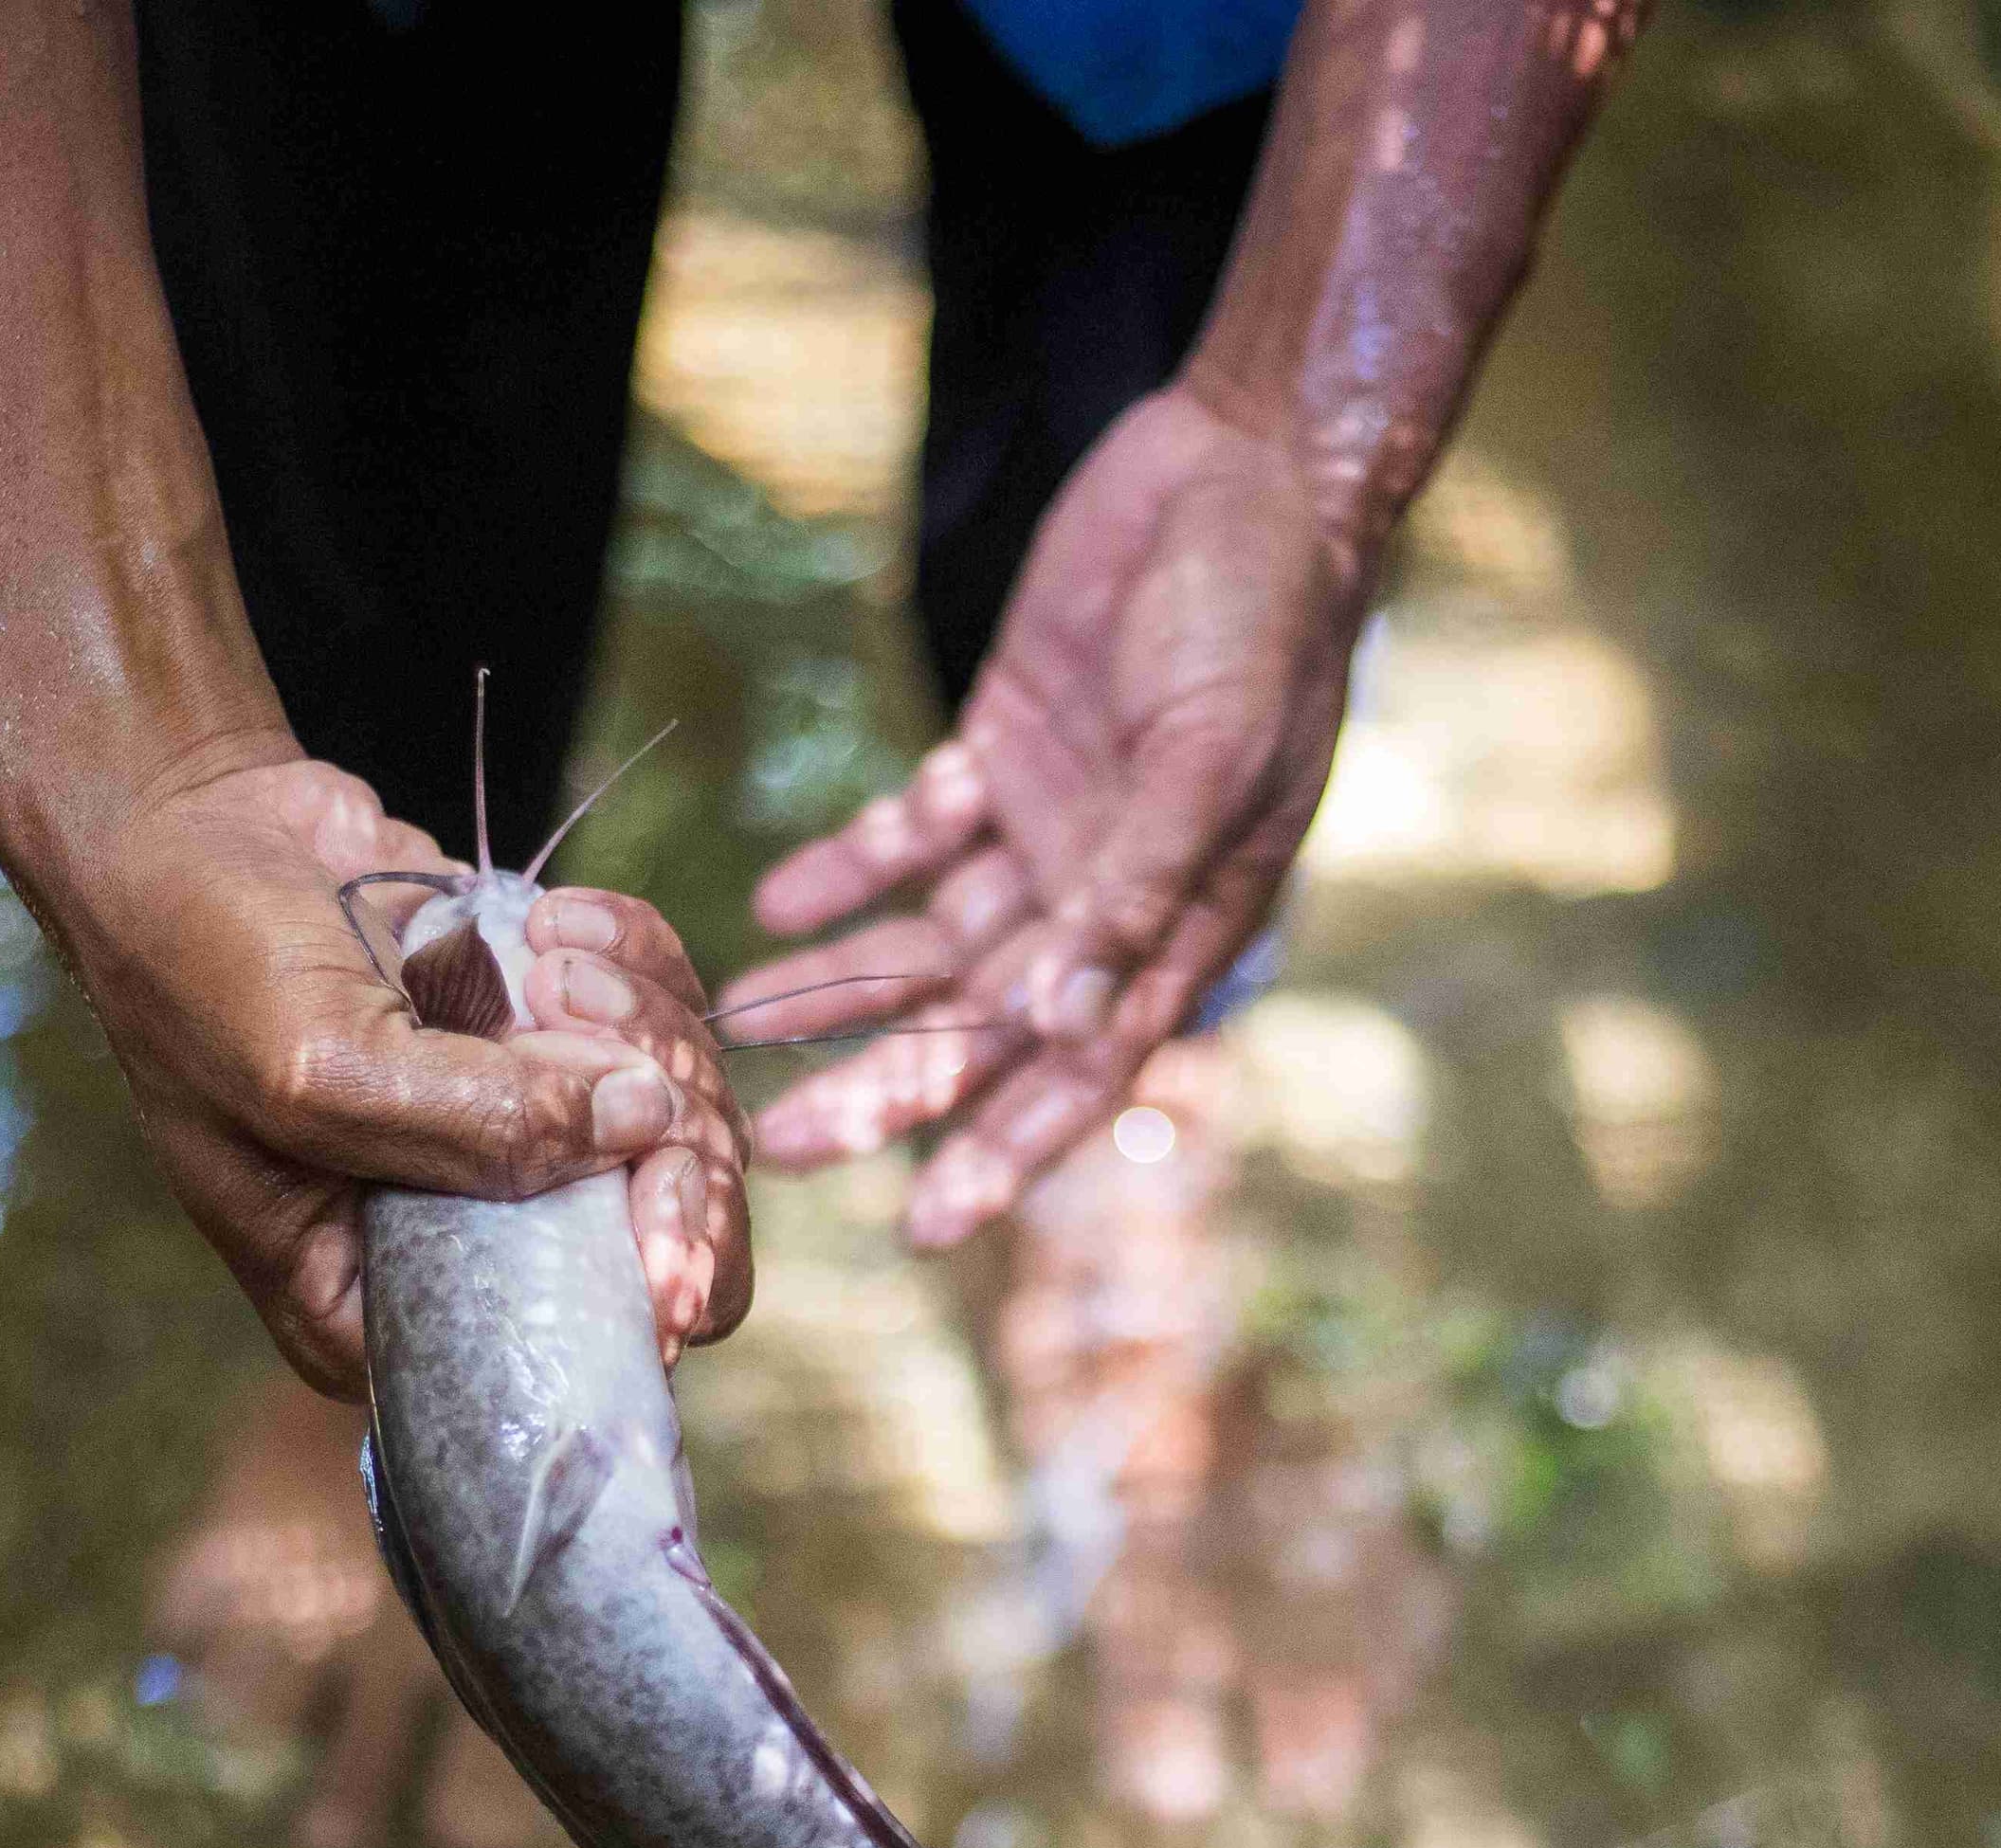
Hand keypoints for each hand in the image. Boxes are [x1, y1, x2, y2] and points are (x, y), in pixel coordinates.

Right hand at [36, 750, 751, 1396]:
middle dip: (670, 1126)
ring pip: (677, 1119)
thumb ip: (476, 1125)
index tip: (664, 1175)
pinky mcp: (555, 1036)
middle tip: (603, 1022)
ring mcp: (522, 1134)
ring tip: (548, 954)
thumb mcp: (316, 1069)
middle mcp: (469, 1237)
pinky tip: (556, 921)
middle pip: (662, 1242)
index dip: (652, 1275)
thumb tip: (644, 1125)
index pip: (569, 1349)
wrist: (195, 826)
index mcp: (385, 1304)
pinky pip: (662, 1016)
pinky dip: (636, 956)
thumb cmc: (204, 966)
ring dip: (641, 1017)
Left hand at [718, 383, 1372, 1245]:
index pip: (1081, 1067)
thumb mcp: (1210, 753)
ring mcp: (1056, 824)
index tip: (922, 1227)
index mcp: (1182, 920)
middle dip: (887, 1086)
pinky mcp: (1007, 747)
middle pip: (983, 1022)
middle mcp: (1113, 894)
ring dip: (842, 985)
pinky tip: (776, 907)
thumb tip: (1061, 1021)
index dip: (1004, 1150)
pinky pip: (918, 831)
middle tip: (775, 1147)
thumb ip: (1136, 886)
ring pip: (932, 939)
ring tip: (738, 1027)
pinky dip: (850, 868)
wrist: (1249, 468)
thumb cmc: (1263, 616)